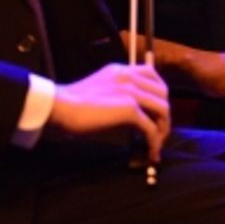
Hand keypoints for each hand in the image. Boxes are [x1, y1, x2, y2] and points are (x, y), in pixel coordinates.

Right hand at [48, 63, 170, 159]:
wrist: (60, 107)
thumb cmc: (70, 104)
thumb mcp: (98, 92)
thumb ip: (116, 96)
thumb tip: (131, 117)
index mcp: (120, 70)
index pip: (152, 73)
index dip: (159, 92)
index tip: (156, 110)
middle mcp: (129, 77)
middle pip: (163, 92)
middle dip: (164, 114)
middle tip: (158, 132)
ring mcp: (131, 91)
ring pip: (163, 109)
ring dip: (163, 129)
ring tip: (156, 145)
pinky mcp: (129, 109)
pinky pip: (151, 127)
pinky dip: (154, 142)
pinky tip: (150, 152)